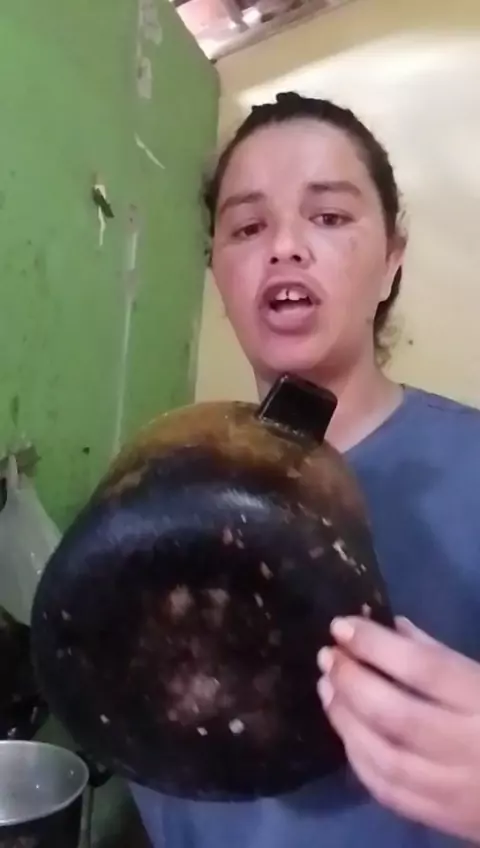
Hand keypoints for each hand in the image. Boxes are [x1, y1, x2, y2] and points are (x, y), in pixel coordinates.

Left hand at [317, 615, 479, 841]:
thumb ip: (446, 655)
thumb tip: (393, 628)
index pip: (424, 669)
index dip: (375, 645)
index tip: (340, 626)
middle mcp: (472, 748)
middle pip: (396, 715)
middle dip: (352, 682)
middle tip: (327, 657)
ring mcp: (459, 791)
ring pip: (386, 758)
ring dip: (346, 721)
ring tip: (327, 689)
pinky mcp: (449, 821)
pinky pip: (392, 793)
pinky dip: (361, 761)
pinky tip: (346, 734)